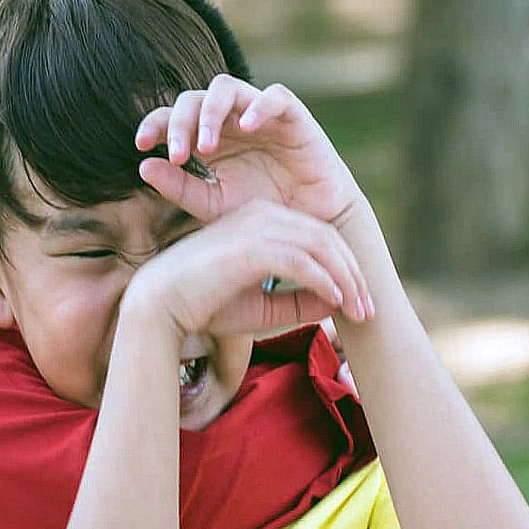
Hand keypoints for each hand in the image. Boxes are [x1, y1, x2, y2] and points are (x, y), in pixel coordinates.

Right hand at [124, 199, 373, 341]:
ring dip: (345, 282)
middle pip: (326, 238)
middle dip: (353, 276)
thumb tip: (338, 304)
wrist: (160, 308)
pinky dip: (324, 282)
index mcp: (261, 220)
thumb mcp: (263, 308)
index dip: (345, 268)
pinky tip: (336, 303)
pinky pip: (302, 262)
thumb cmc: (205, 307)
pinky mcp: (251, 246)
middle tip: (368, 311)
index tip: (359, 304)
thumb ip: (299, 303)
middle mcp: (261, 215)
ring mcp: (256, 226)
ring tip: (359, 313)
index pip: (318, 237)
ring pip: (320, 247)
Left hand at [135, 76, 366, 227]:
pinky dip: (259, 106)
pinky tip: (247, 127)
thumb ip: (180, 188)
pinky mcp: (292, 116)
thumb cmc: (263, 212)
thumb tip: (143, 166)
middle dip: (179, 123)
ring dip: (211, 112)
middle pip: (193, 99)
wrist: (311, 224)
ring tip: (207, 145)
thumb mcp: (214, 206)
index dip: (154, 124)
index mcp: (207, 138)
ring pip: (226, 87)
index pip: (172, 116)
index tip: (141, 145)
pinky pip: (274, 96)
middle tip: (177, 154)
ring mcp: (259, 114)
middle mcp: (229, 120)